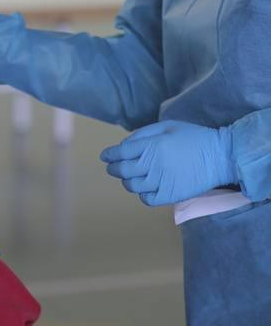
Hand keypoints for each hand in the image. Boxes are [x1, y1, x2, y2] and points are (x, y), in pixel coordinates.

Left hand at [100, 120, 236, 205]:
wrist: (220, 156)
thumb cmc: (194, 137)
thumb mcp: (168, 126)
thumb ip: (144, 134)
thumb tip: (124, 145)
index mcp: (153, 145)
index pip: (121, 152)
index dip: (110, 155)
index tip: (105, 156)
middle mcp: (154, 164)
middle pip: (123, 170)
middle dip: (113, 168)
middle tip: (111, 167)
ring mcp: (162, 182)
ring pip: (132, 186)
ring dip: (127, 181)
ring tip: (130, 176)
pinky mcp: (170, 195)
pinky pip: (147, 199)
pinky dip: (142, 194)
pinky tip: (145, 187)